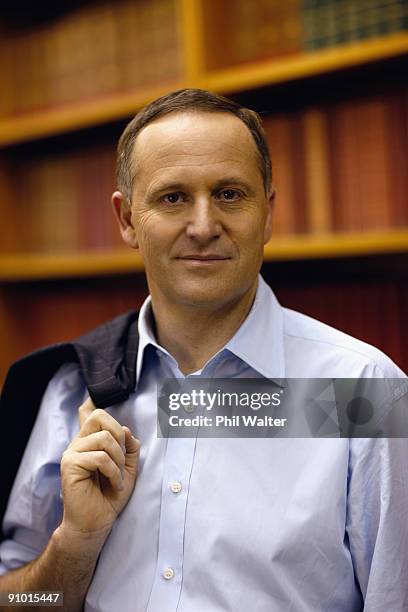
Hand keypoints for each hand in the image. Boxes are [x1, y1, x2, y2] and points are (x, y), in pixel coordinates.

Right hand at [60, 397, 139, 536]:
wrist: (97, 523)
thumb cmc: (110, 496)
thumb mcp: (127, 467)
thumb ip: (129, 446)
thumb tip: (126, 430)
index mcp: (90, 441)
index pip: (87, 413)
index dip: (91, 401)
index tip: (91, 396)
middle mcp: (79, 442)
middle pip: (100, 417)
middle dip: (119, 436)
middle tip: (121, 460)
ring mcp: (72, 452)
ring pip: (105, 438)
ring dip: (119, 460)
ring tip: (117, 478)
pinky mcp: (70, 465)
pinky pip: (101, 457)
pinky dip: (114, 472)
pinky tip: (114, 485)